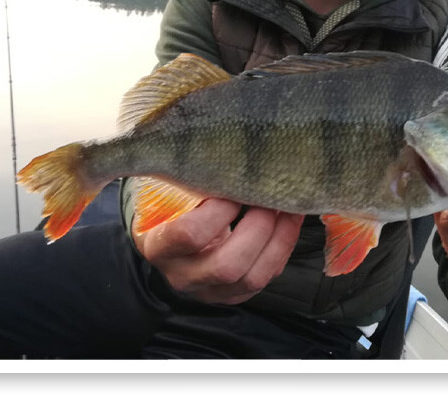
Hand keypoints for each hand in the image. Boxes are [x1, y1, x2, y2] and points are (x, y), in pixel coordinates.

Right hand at [133, 198, 304, 305]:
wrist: (168, 239)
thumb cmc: (169, 207)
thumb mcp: (167, 194)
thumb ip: (187, 181)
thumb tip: (224, 153)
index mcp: (158, 247)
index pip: (187, 235)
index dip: (217, 212)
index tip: (230, 191)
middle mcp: (182, 276)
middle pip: (226, 266)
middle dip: (257, 229)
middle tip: (268, 198)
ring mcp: (210, 291)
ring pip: (252, 278)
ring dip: (277, 239)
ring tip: (287, 207)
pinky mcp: (234, 295)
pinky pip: (266, 277)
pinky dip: (283, 247)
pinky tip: (289, 221)